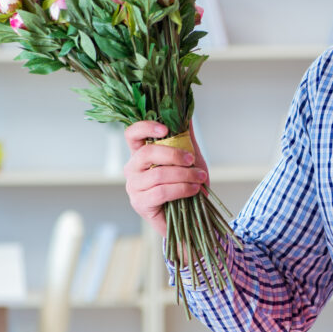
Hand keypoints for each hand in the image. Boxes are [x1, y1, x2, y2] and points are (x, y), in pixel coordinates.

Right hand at [123, 121, 208, 235]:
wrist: (189, 218)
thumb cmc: (185, 186)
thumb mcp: (189, 159)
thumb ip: (185, 137)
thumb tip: (187, 113)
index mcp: (140, 153)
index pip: (132, 134)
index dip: (145, 127)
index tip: (166, 129)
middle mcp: (132, 168)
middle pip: (147, 153)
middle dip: (174, 155)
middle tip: (192, 160)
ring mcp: (133, 187)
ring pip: (158, 174)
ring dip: (185, 175)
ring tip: (200, 178)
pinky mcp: (140, 203)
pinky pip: (162, 192)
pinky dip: (182, 189)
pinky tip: (194, 189)